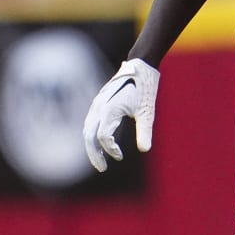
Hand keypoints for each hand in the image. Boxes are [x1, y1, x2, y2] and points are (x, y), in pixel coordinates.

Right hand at [82, 58, 158, 172]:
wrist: (139, 66)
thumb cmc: (145, 88)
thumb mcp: (147, 112)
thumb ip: (145, 131)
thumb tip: (145, 149)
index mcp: (110, 110)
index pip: (103, 137)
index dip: (110, 150)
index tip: (120, 157)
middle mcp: (99, 107)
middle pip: (89, 135)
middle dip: (94, 153)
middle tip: (102, 168)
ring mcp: (97, 104)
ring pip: (87, 129)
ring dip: (91, 145)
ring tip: (100, 159)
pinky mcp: (98, 102)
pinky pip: (90, 122)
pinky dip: (92, 135)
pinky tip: (101, 144)